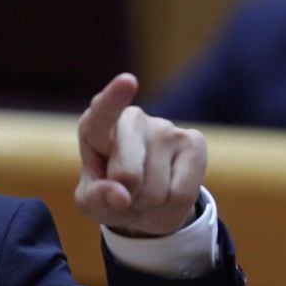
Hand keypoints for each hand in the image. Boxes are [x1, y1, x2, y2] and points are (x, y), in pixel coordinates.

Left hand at [74, 73, 206, 236]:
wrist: (148, 204)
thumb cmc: (111, 196)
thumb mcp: (91, 202)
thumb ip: (96, 197)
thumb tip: (121, 196)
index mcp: (96, 128)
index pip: (102, 113)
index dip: (113, 99)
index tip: (128, 81)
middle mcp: (131, 119)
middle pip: (127, 174)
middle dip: (125, 195)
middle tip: (125, 192)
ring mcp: (166, 127)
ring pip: (155, 190)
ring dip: (148, 202)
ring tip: (145, 192)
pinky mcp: (194, 142)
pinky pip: (183, 192)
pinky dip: (172, 204)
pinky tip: (168, 190)